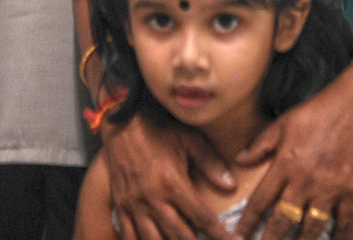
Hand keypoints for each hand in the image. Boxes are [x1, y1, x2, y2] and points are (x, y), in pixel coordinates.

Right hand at [102, 114, 234, 239]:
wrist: (122, 123)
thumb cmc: (158, 130)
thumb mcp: (188, 139)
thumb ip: (210, 163)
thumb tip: (231, 185)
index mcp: (172, 183)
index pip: (201, 217)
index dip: (218, 234)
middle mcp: (153, 199)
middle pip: (179, 235)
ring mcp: (134, 205)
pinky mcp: (121, 206)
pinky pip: (128, 236)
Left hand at [235, 71, 352, 239]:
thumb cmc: (319, 110)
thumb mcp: (284, 122)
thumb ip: (261, 144)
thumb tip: (239, 159)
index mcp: (286, 163)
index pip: (260, 200)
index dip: (247, 221)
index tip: (238, 235)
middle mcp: (305, 180)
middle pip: (283, 220)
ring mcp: (331, 188)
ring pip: (311, 227)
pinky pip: (343, 223)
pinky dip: (337, 237)